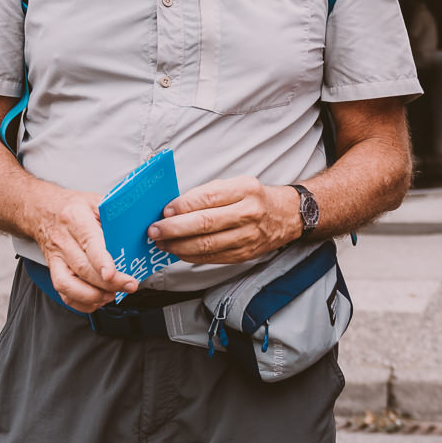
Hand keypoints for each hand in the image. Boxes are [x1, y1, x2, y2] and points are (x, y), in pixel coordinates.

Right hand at [33, 191, 135, 313]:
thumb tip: (137, 230)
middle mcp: (63, 240)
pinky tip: (97, 300)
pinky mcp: (52, 269)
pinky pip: (63, 292)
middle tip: (129, 286)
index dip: (101, 261)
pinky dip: (81, 302)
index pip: (89, 242)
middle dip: (108, 283)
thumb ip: (114, 215)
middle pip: (83, 268)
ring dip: (92, 296)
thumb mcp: (94, 201)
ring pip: (68, 284)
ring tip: (112, 295)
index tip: (112, 273)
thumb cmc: (72, 206)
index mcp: (75, 219)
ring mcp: (56, 257)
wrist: (42, 210)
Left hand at [151, 177, 300, 264]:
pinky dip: (191, 256)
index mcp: (245, 189)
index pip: (208, 197)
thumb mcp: (237, 184)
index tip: (164, 211)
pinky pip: (212, 257)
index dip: (183, 206)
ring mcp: (248, 237)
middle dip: (174, 229)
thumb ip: (208, 193)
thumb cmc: (255, 198)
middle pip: (205, 224)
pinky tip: (178, 250)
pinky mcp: (244, 255)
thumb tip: (174, 208)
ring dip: (178, 246)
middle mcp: (249, 213)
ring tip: (161, 242)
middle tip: (154, 231)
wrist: (287, 216)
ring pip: (206, 245)